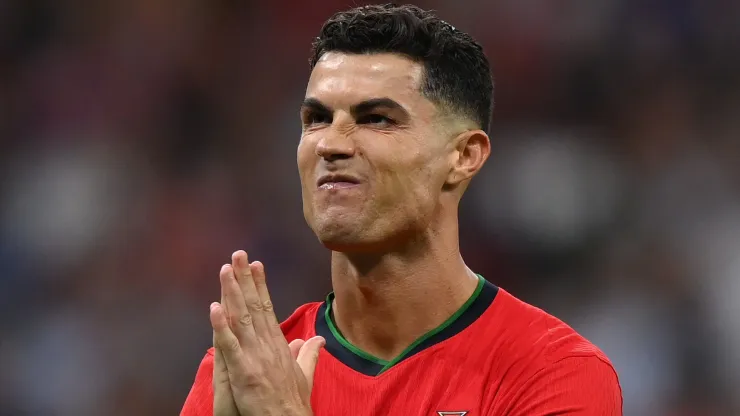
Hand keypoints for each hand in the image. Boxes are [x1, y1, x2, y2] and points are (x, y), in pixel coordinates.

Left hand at [211, 251, 324, 415]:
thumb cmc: (294, 403)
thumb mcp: (304, 375)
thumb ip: (309, 355)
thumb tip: (317, 339)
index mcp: (279, 344)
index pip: (267, 308)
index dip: (260, 286)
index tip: (256, 265)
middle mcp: (267, 345)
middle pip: (254, 306)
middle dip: (245, 279)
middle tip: (238, 254)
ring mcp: (255, 357)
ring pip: (242, 319)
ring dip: (233, 293)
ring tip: (225, 270)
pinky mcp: (244, 372)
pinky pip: (230, 346)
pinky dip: (222, 327)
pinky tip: (214, 308)